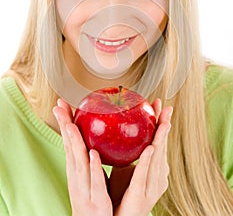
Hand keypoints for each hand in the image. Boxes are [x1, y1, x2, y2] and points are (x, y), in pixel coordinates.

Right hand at [53, 99, 112, 215]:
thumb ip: (93, 156)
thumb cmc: (95, 198)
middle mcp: (76, 176)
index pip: (69, 142)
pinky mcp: (97, 200)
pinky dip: (93, 168)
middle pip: (69, 148)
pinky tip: (93, 154)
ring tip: (72, 125)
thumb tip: (98, 135)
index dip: (64, 123)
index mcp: (76, 169)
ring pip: (78, 163)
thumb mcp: (92, 175)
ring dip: (74, 143)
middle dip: (64, 127)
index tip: (60, 105)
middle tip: (59, 107)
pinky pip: (95, 182)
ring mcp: (84, 188)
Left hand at [111, 99, 172, 215]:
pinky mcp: (141, 195)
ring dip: (161, 138)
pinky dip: (148, 160)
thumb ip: (125, 150)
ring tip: (164, 122)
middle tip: (166, 108)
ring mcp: (151, 186)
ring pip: (158, 158)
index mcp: (153, 168)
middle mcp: (157, 176)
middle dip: (164, 126)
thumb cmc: (122, 193)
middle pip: (162, 146)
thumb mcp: (124, 167)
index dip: (160, 123)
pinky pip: (144, 175)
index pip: (158, 141)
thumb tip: (118, 129)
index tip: (158, 105)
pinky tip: (151, 147)